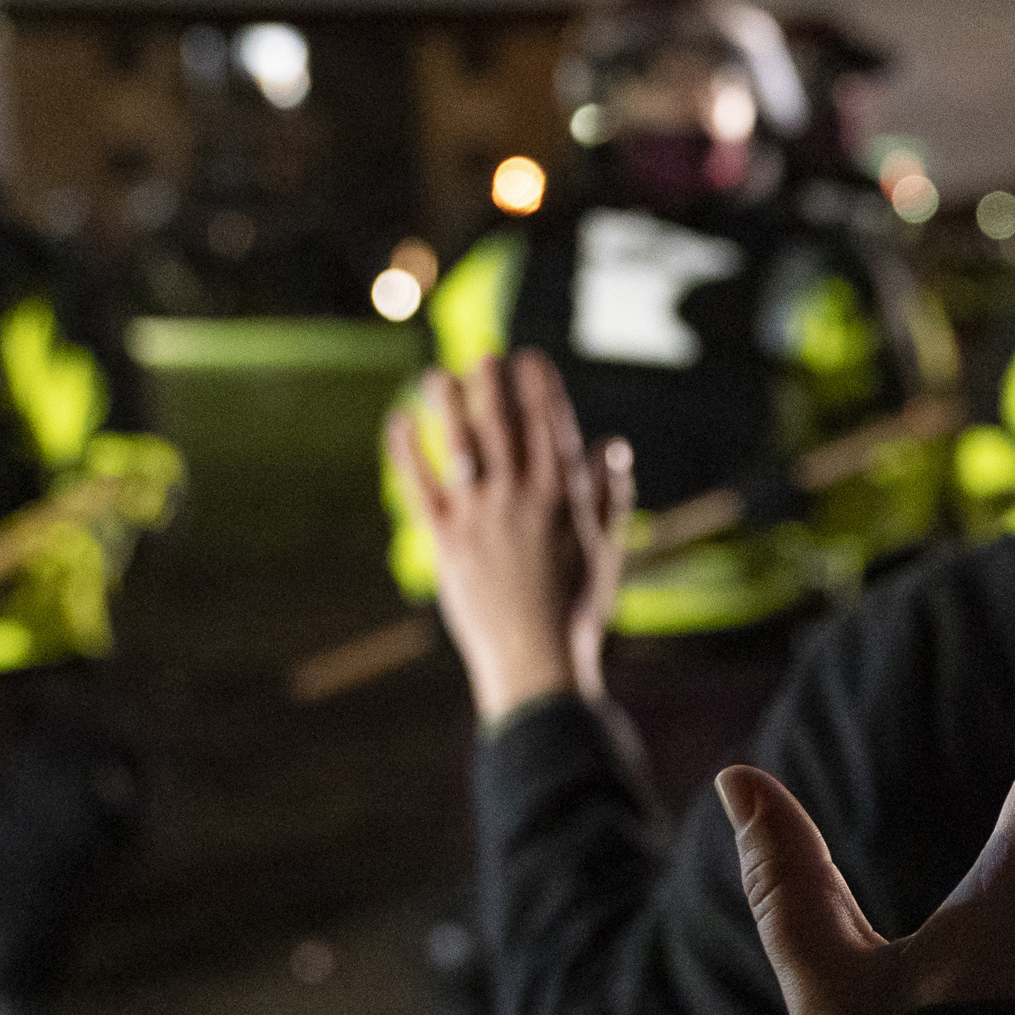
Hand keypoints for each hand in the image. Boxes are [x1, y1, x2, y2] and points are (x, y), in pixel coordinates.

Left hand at [386, 352, 635, 724]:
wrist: (536, 658)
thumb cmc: (577, 610)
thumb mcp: (605, 550)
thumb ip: (609, 497)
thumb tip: (614, 447)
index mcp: (564, 497)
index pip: (551, 426)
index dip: (540, 387)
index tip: (531, 360)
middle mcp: (521, 497)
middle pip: (503, 424)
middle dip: (493, 383)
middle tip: (484, 356)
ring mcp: (481, 516)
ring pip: (461, 444)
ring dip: (449, 404)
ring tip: (440, 376)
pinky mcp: (447, 540)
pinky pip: (421, 485)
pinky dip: (408, 452)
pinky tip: (399, 423)